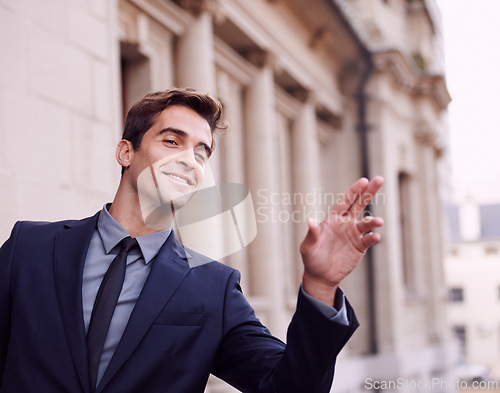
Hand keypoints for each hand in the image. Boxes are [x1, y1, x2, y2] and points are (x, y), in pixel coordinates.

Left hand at [300, 177, 383, 304]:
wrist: (320, 276)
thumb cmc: (312, 257)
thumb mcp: (308, 246)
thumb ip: (312, 233)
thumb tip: (310, 220)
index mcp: (333, 219)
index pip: (345, 201)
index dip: (354, 191)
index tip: (364, 181)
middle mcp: (345, 223)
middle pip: (359, 204)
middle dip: (369, 192)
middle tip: (380, 179)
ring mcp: (353, 235)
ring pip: (366, 223)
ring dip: (373, 221)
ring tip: (378, 222)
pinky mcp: (360, 247)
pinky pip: (368, 240)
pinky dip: (373, 237)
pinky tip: (375, 236)